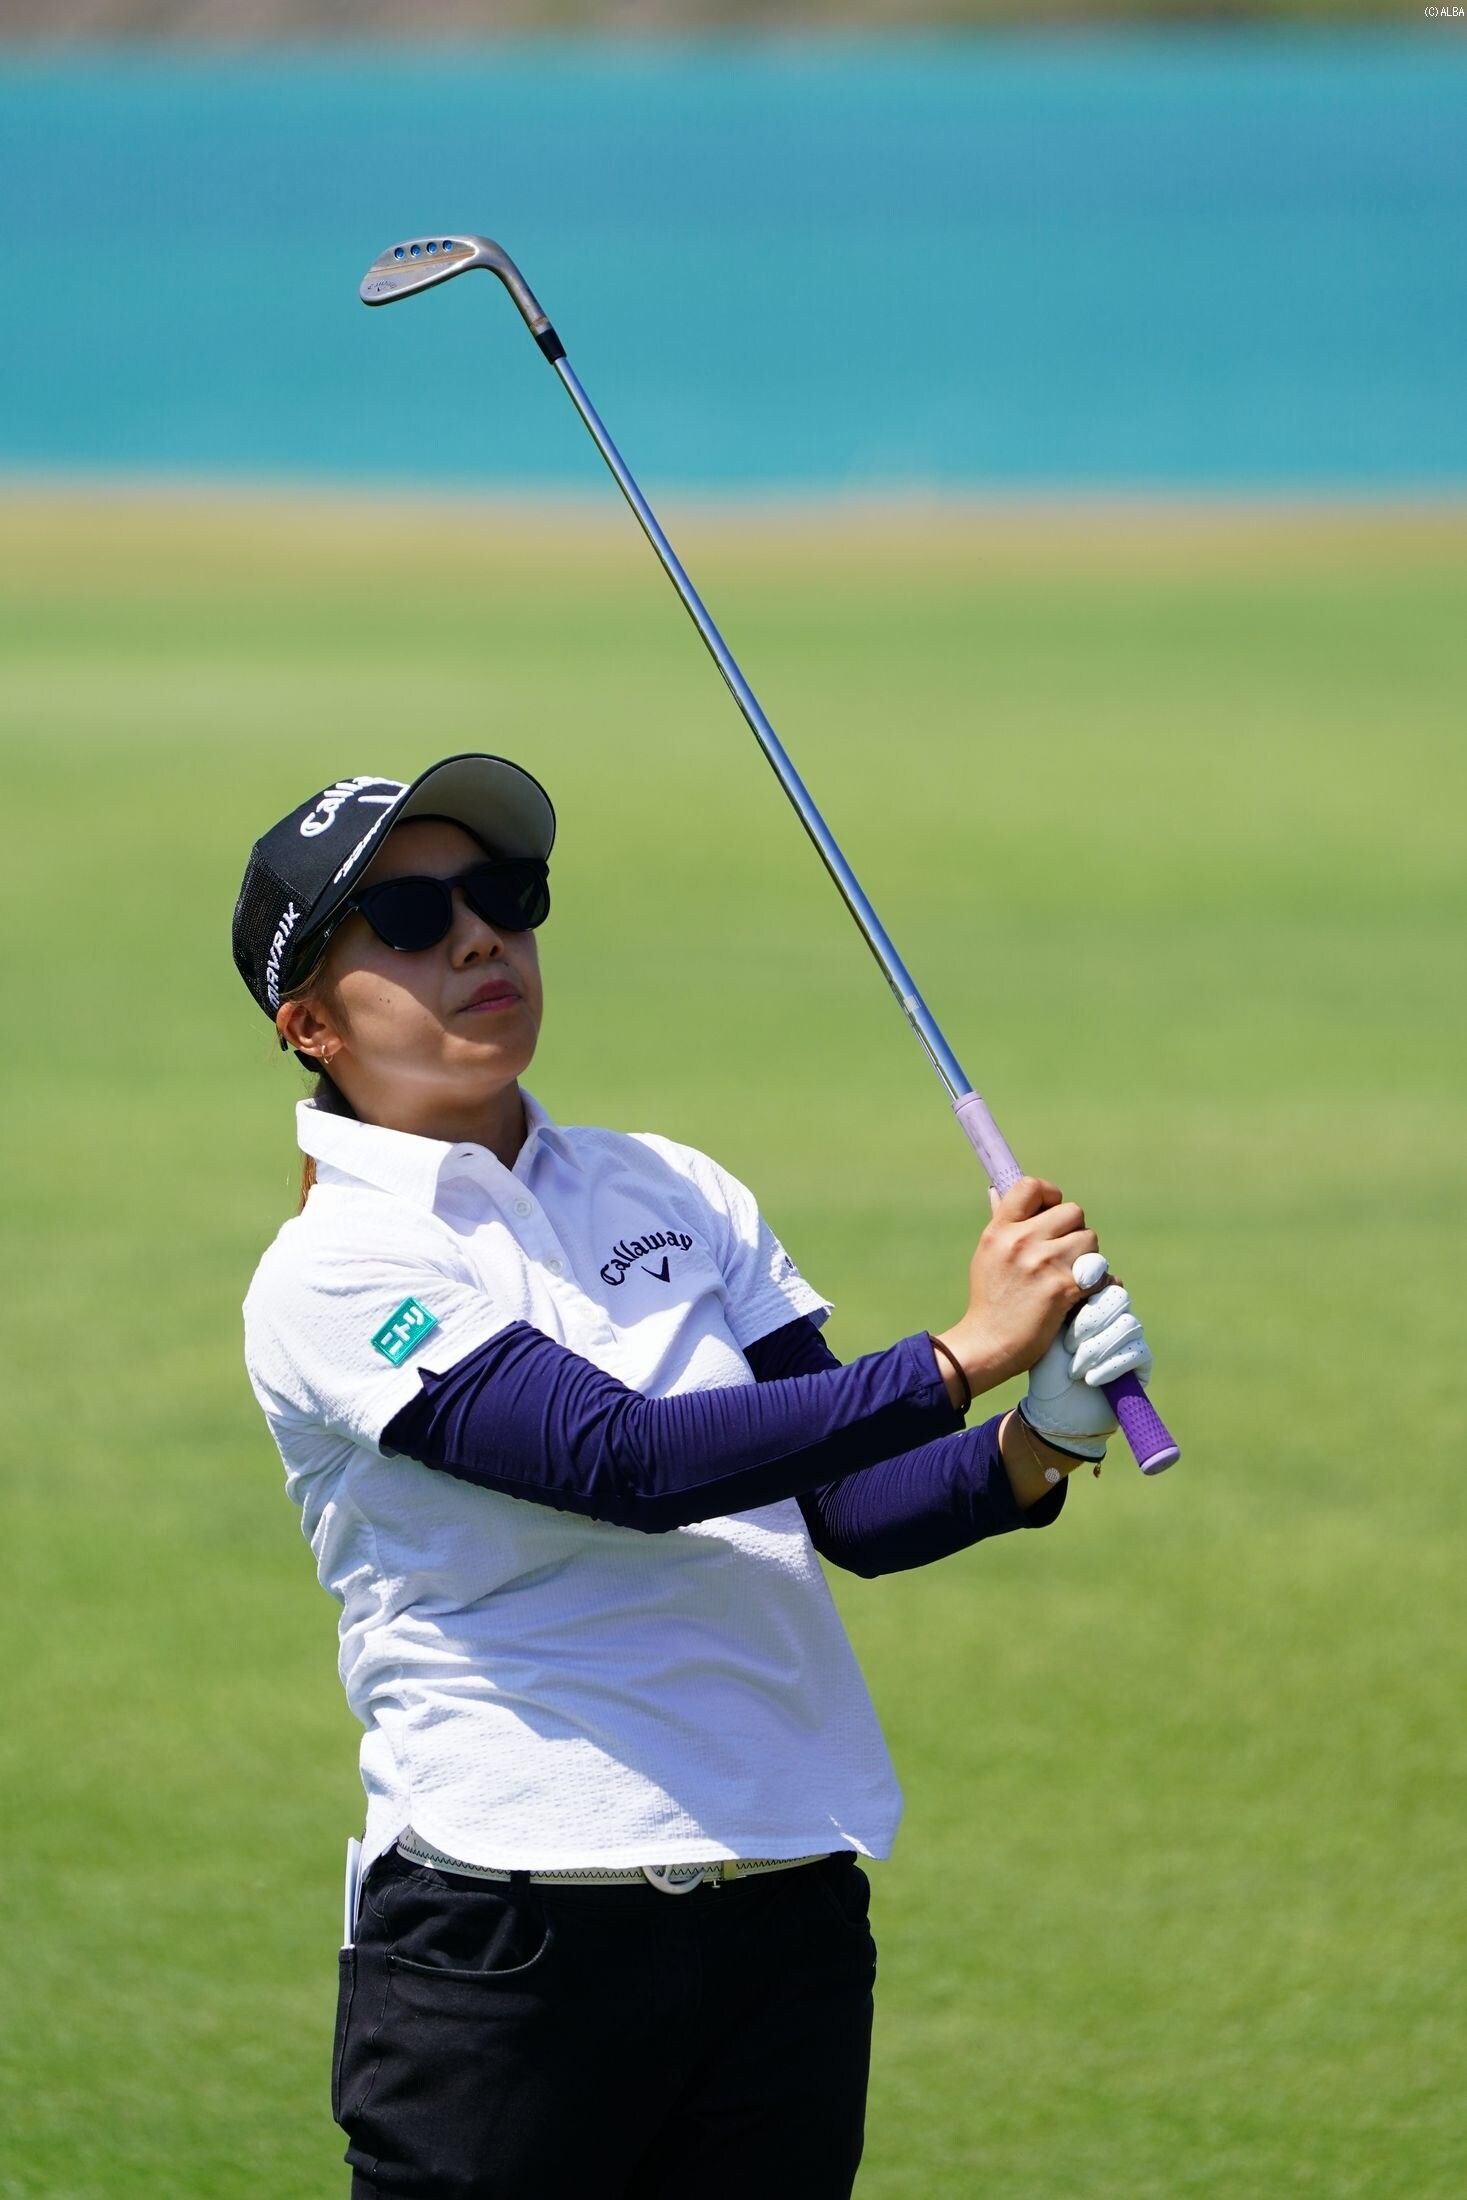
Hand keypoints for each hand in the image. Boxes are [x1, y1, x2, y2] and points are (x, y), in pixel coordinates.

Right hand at [934, 1176, 1101, 1401]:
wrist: (989, 1344)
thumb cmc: (990, 1301)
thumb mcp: (987, 1254)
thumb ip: (1001, 1224)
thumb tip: (997, 1190)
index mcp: (1000, 1230)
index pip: (1032, 1187)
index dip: (1051, 1195)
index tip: (1052, 1212)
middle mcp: (1021, 1241)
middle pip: (1073, 1212)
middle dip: (1075, 1232)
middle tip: (1065, 1255)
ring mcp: (1043, 1264)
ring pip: (1090, 1240)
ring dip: (1089, 1258)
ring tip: (1072, 1276)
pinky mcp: (1062, 1289)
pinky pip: (1100, 1272)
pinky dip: (1100, 1283)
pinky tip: (1084, 1294)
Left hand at [1019, 1281, 1152, 1460]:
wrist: (1055, 1411)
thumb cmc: (1047, 1369)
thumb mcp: (1048, 1330)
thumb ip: (1065, 1299)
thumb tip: (1083, 1268)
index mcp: (1090, 1300)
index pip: (1103, 1277)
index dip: (1089, 1286)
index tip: (1071, 1302)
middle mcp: (1114, 1314)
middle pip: (1119, 1296)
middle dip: (1091, 1320)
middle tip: (1068, 1345)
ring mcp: (1130, 1336)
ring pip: (1128, 1325)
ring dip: (1097, 1349)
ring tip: (1074, 1370)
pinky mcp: (1143, 1361)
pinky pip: (1137, 1352)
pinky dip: (1111, 1366)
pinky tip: (1090, 1380)